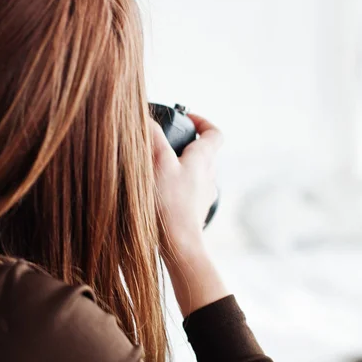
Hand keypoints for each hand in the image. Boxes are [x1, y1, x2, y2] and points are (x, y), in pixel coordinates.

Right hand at [152, 113, 228, 316]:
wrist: (179, 243)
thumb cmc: (170, 203)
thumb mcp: (158, 162)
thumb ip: (153, 137)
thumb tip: (146, 118)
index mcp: (204, 159)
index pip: (214, 133)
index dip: (202, 122)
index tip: (187, 119)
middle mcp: (209, 176)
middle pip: (204, 152)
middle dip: (186, 144)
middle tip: (166, 142)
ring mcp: (203, 195)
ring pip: (196, 173)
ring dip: (181, 166)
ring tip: (159, 167)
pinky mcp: (195, 211)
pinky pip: (189, 192)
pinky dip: (178, 186)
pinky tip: (159, 192)